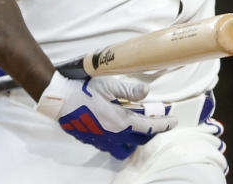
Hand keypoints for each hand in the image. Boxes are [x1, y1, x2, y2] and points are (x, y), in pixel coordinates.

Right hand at [35, 72, 176, 158]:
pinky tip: (116, 127)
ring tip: (136, 127)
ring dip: (134, 140)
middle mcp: (113, 135)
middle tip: (156, 120)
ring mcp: (101, 140)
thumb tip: (147, 93)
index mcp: (120, 122)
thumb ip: (129, 91)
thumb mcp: (109, 85)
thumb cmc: (83, 89)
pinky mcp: (91, 140)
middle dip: (151, 132)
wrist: (59, 99)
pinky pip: (110, 146)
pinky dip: (119, 140)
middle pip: (140, 140)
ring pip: (124, 149)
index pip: (149, 127)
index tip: (173, 121)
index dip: (163, 124)